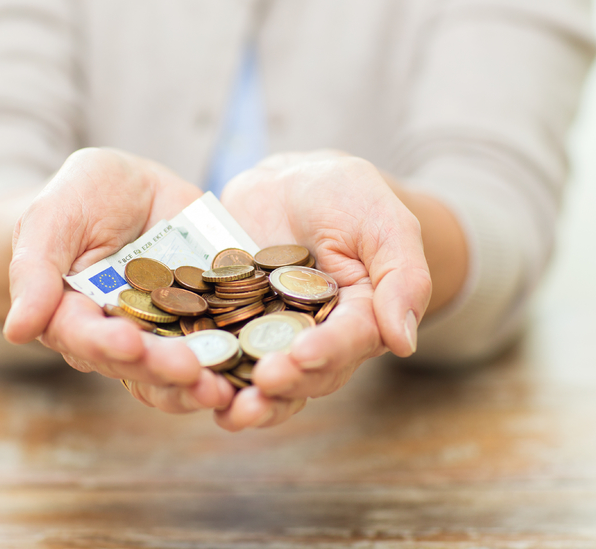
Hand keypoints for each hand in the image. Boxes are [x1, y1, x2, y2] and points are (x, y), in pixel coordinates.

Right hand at [3, 148, 235, 411]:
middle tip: (191, 372)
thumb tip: (18, 330)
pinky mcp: (208, 322)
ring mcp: (167, 335)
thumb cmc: (84, 196)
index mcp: (75, 316)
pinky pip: (223, 349)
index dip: (104, 343)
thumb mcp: (56, 212)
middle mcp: (121, 337)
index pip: (84, 337)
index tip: (128, 344)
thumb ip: (37, 267)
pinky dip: (238, 364)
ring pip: (180, 372)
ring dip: (201, 384)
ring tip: (226, 387)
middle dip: (163, 370)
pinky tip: (260, 371)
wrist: (137, 189)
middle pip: (138, 365)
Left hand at [215, 151, 431, 430]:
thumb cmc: (346, 196)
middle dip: (286, 382)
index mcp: (361, 318)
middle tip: (263, 381)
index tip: (303, 355)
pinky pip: (222, 356)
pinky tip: (191, 384)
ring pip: (265, 379)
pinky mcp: (232, 326)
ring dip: (249, 399)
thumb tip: (404, 342)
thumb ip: (402, 277)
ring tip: (229, 410)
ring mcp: (272, 337)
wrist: (289, 183)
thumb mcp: (382, 222)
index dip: (328, 352)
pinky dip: (210, 374)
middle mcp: (317, 338)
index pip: (349, 342)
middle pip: (306, 374)